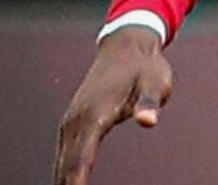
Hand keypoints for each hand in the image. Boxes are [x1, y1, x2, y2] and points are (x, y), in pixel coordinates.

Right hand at [54, 26, 172, 184]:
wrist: (127, 47)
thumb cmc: (145, 67)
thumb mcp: (155, 83)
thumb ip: (149, 103)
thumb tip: (148, 120)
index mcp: (93, 115)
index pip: (80, 161)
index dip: (76, 184)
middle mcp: (75, 122)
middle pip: (66, 168)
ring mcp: (71, 123)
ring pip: (62, 164)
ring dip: (64, 184)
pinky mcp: (74, 124)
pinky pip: (66, 156)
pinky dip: (65, 174)